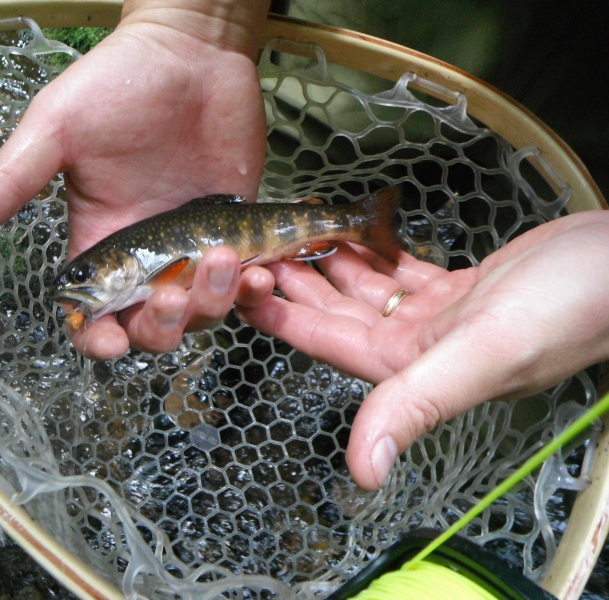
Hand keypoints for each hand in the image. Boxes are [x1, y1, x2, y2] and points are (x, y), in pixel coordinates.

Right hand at [0, 0, 268, 358]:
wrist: (192, 50)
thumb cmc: (119, 82)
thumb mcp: (55, 130)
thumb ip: (10, 182)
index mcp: (98, 240)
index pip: (92, 313)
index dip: (98, 338)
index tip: (111, 341)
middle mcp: (145, 254)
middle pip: (151, 325)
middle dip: (162, 326)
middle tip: (175, 291)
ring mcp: (192, 245)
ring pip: (204, 310)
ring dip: (214, 302)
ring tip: (225, 258)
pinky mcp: (237, 229)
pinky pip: (247, 281)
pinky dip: (254, 289)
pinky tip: (260, 271)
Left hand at [237, 210, 608, 489]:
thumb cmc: (571, 306)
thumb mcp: (485, 352)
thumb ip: (417, 404)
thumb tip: (363, 472)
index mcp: (412, 365)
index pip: (325, 341)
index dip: (279, 316)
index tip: (241, 284)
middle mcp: (420, 346)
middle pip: (336, 314)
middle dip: (294, 284)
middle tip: (258, 247)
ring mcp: (441, 318)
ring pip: (366, 292)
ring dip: (329, 266)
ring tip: (294, 233)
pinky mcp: (462, 291)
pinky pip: (402, 274)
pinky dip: (375, 257)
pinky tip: (353, 237)